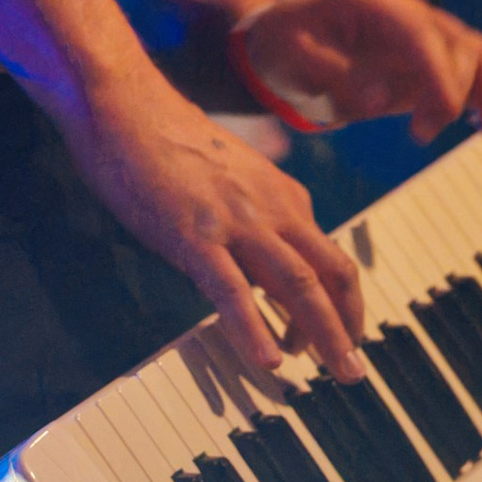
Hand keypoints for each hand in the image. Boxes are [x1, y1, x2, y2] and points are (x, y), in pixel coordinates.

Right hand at [56, 67, 367, 379]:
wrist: (127, 107)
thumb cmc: (169, 143)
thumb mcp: (231, 179)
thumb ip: (254, 217)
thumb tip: (259, 264)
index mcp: (284, 197)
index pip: (329, 260)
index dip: (338, 306)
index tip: (330, 338)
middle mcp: (273, 209)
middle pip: (332, 275)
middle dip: (349, 326)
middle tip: (354, 371)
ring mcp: (237, 223)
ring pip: (299, 286)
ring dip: (323, 335)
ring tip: (335, 374)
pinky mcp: (195, 237)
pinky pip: (232, 292)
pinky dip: (254, 330)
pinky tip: (268, 361)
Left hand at [232, 0, 481, 144]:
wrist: (282, 44)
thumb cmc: (284, 47)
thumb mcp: (291, 59)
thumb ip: (333, 76)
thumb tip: (381, 100)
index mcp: (380, 5)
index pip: (426, 37)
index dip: (440, 78)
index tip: (440, 121)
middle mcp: (412, 16)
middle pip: (463, 46)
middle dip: (462, 94)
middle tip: (429, 136)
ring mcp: (426, 39)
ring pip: (479, 59)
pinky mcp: (430, 65)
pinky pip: (475, 76)